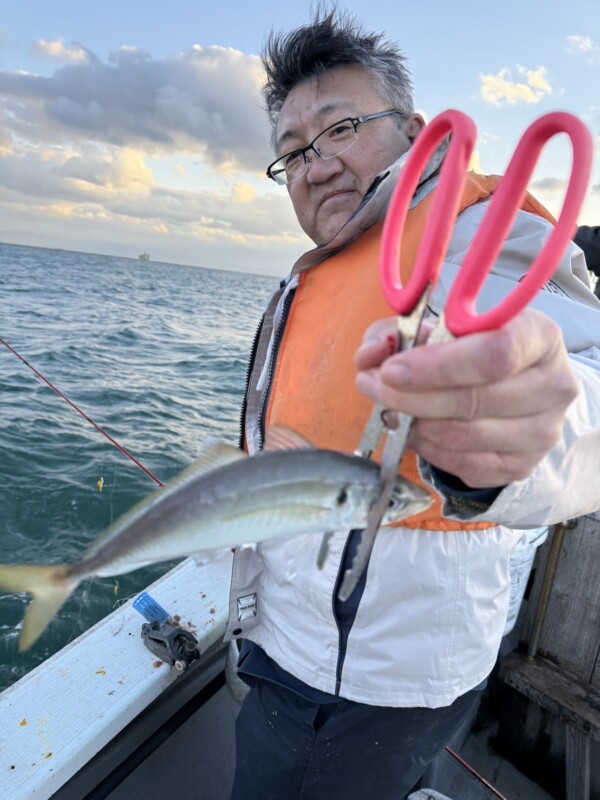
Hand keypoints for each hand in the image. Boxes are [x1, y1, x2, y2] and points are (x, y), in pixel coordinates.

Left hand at [355, 309, 578, 488]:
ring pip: (462, 436)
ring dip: (412, 424)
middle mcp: (552, 386)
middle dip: (410, 397)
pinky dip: (426, 447)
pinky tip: (413, 429)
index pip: (495, 355)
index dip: (438, 366)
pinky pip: (461, 463)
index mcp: (540, 337)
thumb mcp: (435, 327)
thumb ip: (396, 334)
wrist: (512, 388)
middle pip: (473, 400)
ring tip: (389, 408)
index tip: (391, 370)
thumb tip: (370, 356)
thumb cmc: (470, 350)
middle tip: (372, 386)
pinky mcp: (520, 466)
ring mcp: (541, 432)